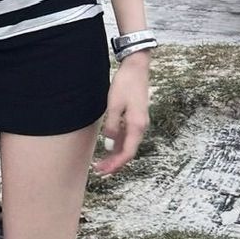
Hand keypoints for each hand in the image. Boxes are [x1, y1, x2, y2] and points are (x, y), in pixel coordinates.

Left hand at [93, 53, 149, 177]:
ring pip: (128, 145)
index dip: (115, 165)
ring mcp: (139, 123)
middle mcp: (140, 127)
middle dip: (114, 163)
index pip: (127, 153)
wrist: (137, 67)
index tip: (103, 171)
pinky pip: (127, 136)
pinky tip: (108, 147)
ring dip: (115, 155)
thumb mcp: (114, 105)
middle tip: (99, 170)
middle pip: (128, 151)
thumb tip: (109, 144)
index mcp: (137, 126)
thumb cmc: (125, 84)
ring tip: (102, 162)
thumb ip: (112, 126)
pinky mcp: (136, 118)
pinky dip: (118, 144)